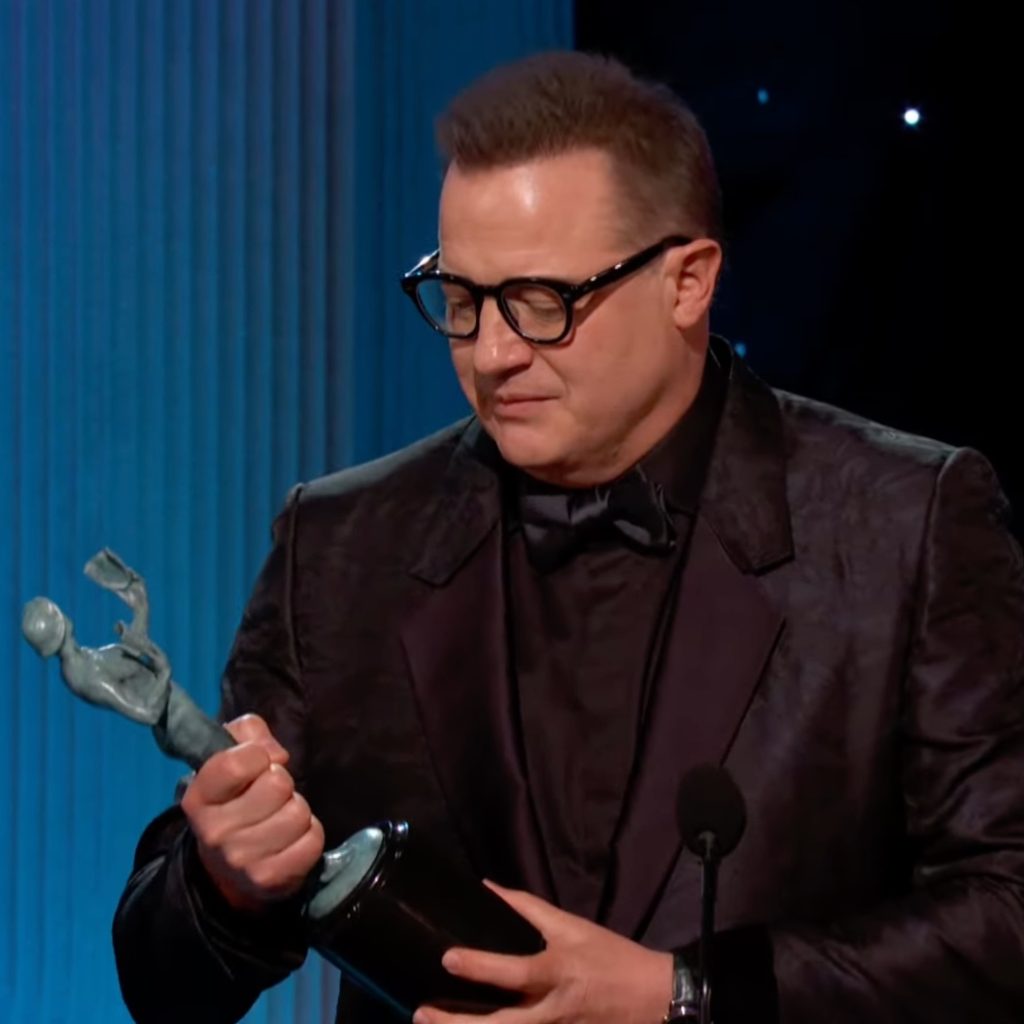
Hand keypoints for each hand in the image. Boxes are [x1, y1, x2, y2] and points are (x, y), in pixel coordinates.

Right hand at [180, 713, 324, 910]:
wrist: (228, 869)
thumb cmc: (236, 799)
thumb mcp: (232, 756)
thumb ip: (249, 734)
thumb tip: (277, 754)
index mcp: (199, 797)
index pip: (236, 763)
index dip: (258, 755)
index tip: (258, 765)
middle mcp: (214, 831)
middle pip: (278, 785)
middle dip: (283, 784)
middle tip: (271, 796)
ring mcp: (241, 860)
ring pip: (298, 813)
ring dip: (297, 810)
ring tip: (280, 817)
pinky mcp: (269, 879)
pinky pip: (312, 840)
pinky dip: (309, 835)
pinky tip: (291, 840)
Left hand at [414, 882, 672, 1023]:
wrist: (654, 999)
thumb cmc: (610, 956)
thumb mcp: (572, 926)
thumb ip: (528, 908)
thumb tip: (489, 888)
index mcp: (556, 972)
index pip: (514, 972)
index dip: (480, 966)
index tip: (448, 959)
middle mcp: (552, 1010)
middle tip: (422, 1013)